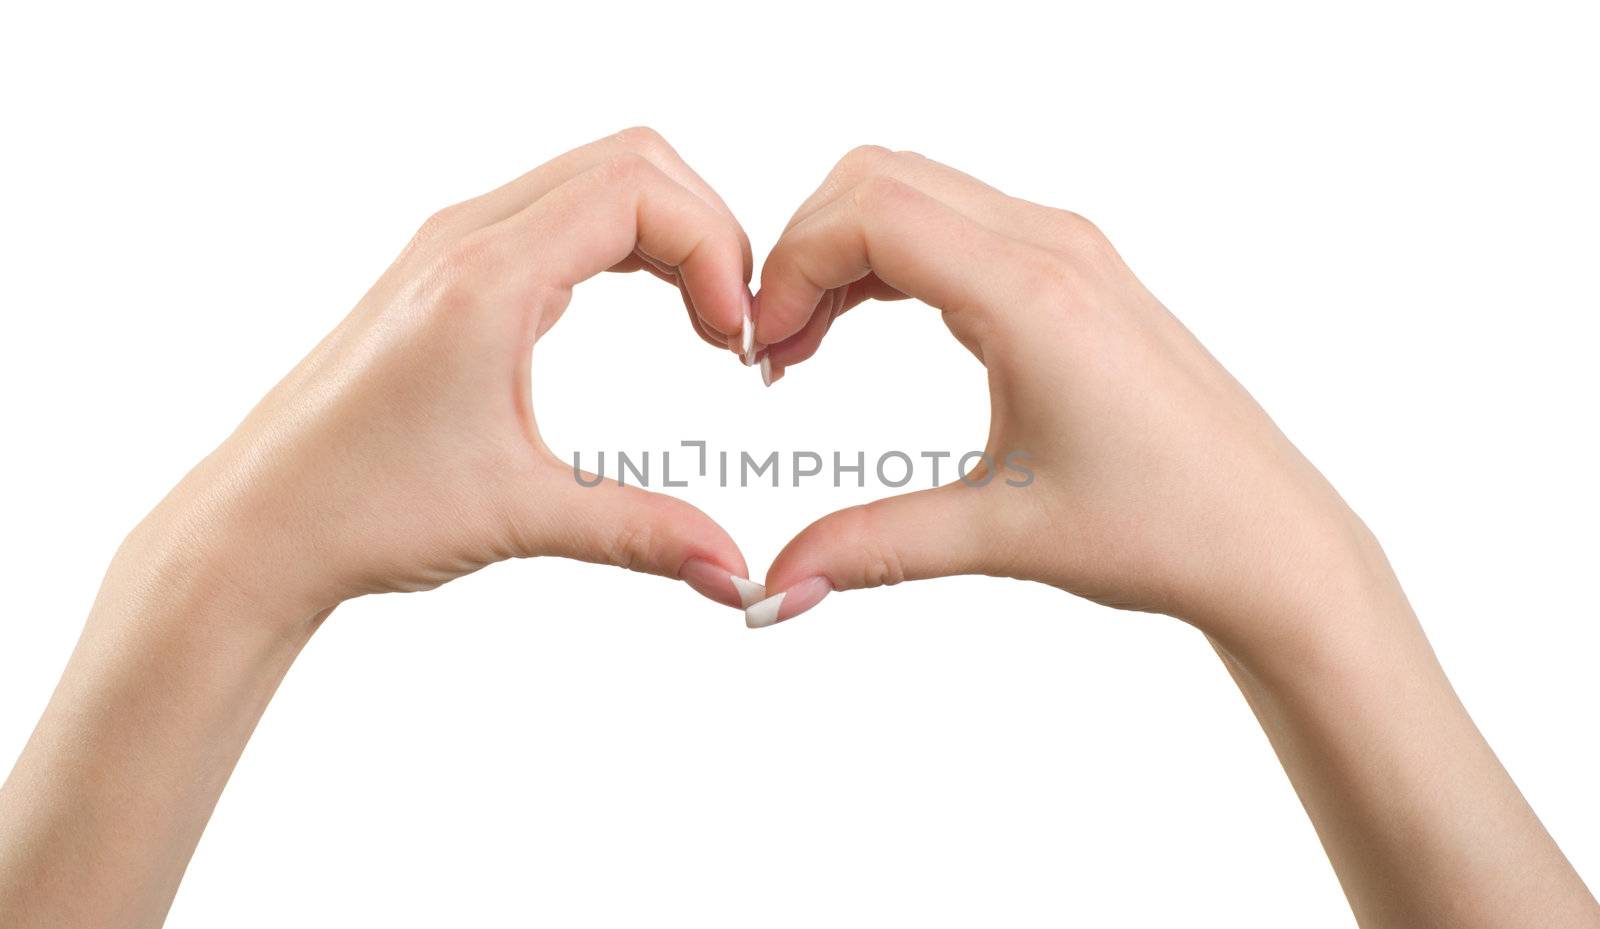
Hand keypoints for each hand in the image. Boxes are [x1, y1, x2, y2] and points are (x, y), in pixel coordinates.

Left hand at [128, 127, 757, 623]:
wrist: (257, 526)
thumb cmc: (360, 509)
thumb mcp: (519, 516)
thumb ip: (642, 534)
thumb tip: (738, 571)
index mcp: (486, 275)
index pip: (639, 190)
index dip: (714, 250)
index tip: (734, 342)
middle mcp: (468, 237)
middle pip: (631, 163)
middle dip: (707, 231)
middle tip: (732, 327)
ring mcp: (454, 246)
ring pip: (597, 180)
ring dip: (669, 235)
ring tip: (705, 325)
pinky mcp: (450, 272)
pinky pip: (562, 215)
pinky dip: (626, 246)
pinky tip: (650, 316)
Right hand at [741, 147, 1599, 928]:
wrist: (1270, 540)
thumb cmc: (1163, 531)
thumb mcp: (1002, 536)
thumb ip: (873, 547)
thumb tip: (772, 585)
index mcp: (1032, 293)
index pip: (870, 215)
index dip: (790, 268)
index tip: (761, 351)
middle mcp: (1051, 247)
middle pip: (880, 179)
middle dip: (804, 249)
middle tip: (772, 348)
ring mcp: (1069, 251)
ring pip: (917, 191)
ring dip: (845, 251)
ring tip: (804, 346)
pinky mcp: (1077, 272)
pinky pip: (957, 223)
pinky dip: (892, 258)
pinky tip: (867, 326)